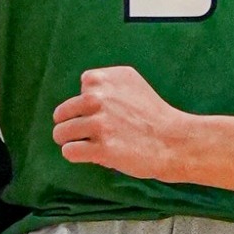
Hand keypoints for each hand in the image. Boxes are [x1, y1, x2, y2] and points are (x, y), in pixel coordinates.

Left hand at [51, 66, 190, 182]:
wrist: (173, 141)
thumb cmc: (152, 113)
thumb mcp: (131, 82)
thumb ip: (105, 82)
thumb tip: (82, 89)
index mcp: (105, 79)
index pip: (79, 89)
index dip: (89, 103)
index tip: (105, 111)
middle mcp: (99, 97)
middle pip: (61, 113)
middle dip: (70, 124)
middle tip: (88, 132)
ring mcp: (100, 123)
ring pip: (60, 133)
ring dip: (70, 141)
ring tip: (86, 144)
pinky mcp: (102, 148)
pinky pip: (69, 151)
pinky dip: (76, 155)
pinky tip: (89, 154)